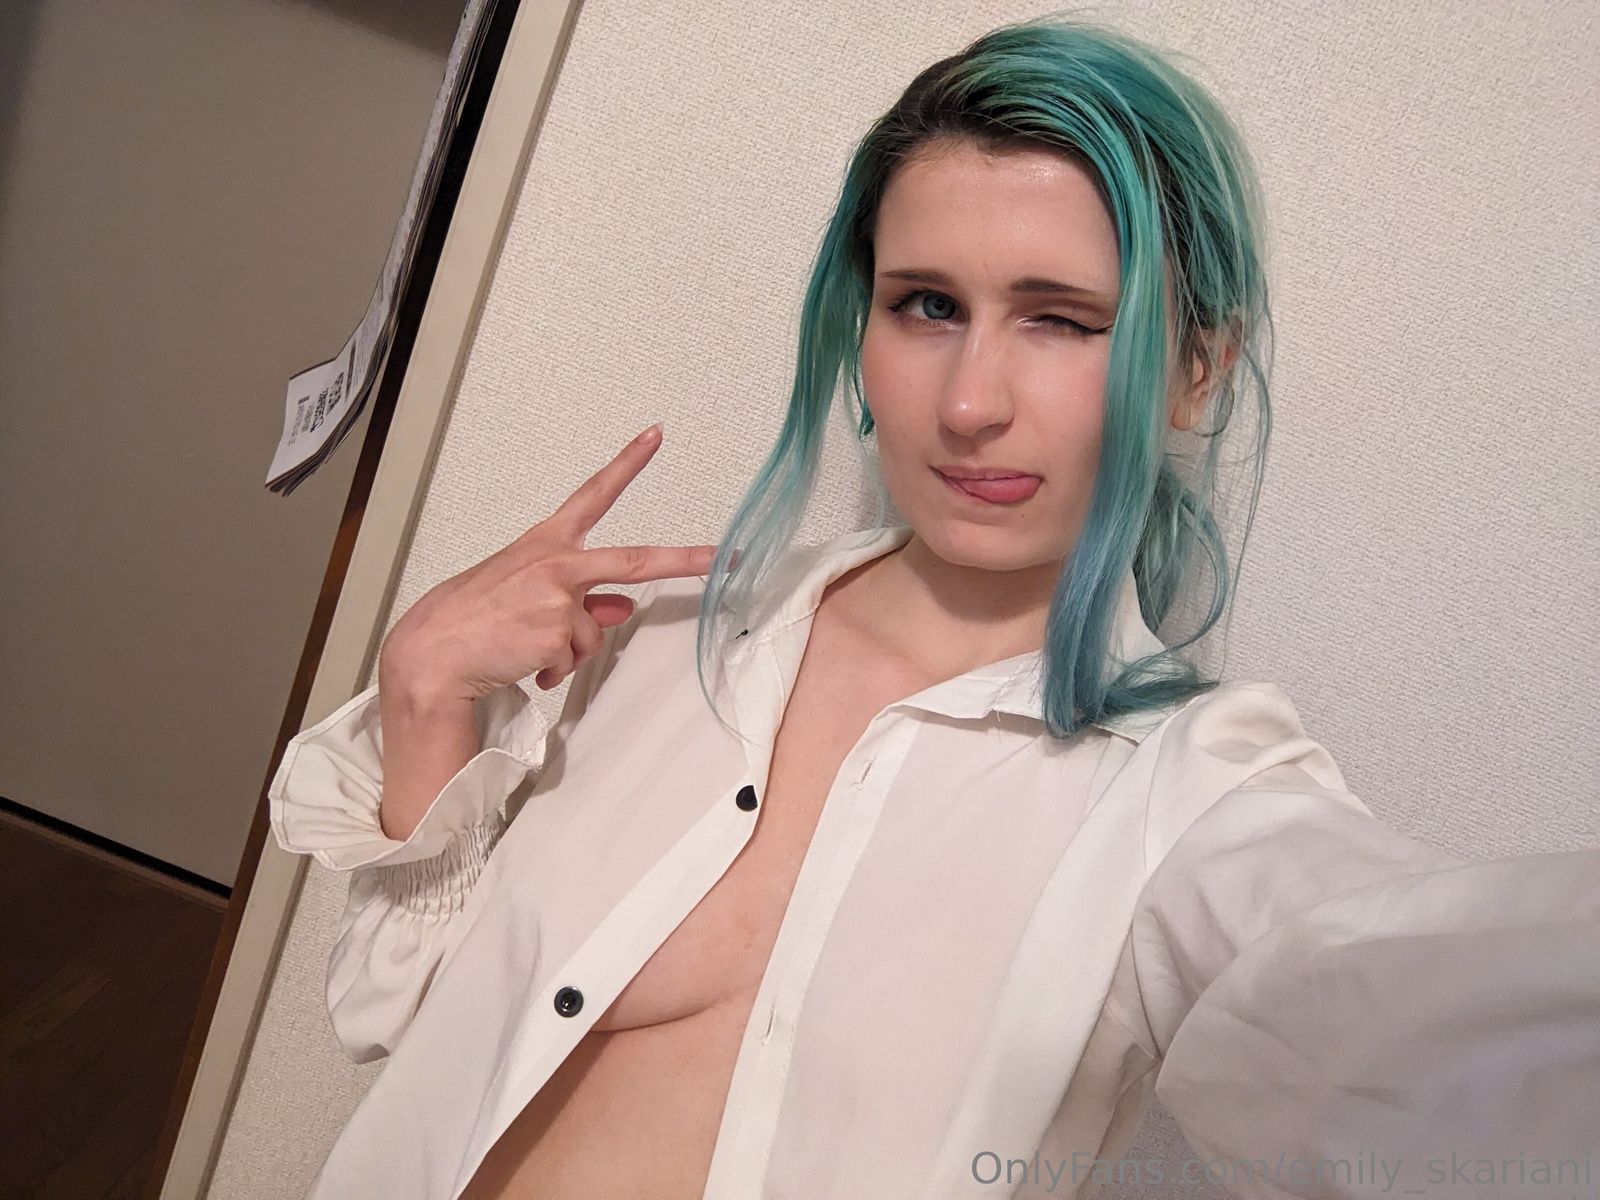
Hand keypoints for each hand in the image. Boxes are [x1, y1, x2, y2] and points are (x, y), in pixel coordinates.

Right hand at [379, 423, 719, 703]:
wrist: (432, 653)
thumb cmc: (470, 620)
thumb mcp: (525, 595)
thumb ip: (577, 596)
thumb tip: (621, 606)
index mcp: (546, 543)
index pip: (593, 494)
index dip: (628, 463)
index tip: (655, 436)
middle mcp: (557, 563)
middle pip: (635, 561)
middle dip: (686, 561)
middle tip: (723, 559)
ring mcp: (559, 597)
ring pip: (593, 635)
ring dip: (566, 652)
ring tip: (523, 647)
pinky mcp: (556, 633)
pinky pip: (574, 660)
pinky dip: (553, 670)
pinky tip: (521, 663)